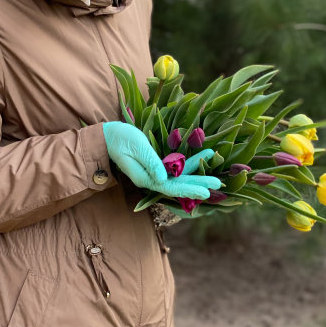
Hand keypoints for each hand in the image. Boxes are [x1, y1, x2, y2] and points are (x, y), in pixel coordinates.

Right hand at [103, 122, 220, 199]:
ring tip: (214, 172)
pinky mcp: (156, 164)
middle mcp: (151, 178)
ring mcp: (154, 172)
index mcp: (145, 178)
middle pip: (178, 184)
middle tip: (217, 183)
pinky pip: (174, 166)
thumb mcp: (136, 148)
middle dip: (197, 183)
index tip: (205, 191)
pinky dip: (188, 163)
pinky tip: (201, 157)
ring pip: (178, 176)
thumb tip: (164, 178)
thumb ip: (150, 162)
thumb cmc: (120, 139)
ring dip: (196, 173)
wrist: (108, 135)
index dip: (188, 189)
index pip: (170, 188)